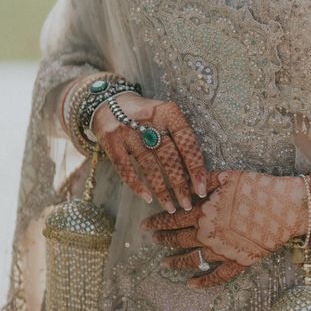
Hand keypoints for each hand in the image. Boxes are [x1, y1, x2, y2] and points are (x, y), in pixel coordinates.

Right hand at [89, 91, 208, 214]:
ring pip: (149, 166)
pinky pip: (126, 168)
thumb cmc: (145, 116)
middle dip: (180, 184)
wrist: (109, 103)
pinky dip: (137, 185)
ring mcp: (127, 130)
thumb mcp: (164, 116)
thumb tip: (197, 173)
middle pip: (169, 156)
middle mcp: (148, 119)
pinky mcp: (111, 141)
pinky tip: (148, 198)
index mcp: (167, 111)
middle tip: (187, 204)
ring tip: (170, 207)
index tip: (201, 188)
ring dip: (161, 190)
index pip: (186, 141)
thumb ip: (178, 137)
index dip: (195, 166)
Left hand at [141, 168, 310, 286]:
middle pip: (179, 239)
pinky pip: (217, 276)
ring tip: (164, 264)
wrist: (286, 207)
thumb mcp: (229, 176)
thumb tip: (189, 184)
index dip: (158, 222)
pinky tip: (192, 285)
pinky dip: (203, 282)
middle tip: (153, 240)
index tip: (145, 225)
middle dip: (163, 239)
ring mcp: (222, 251)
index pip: (174, 219)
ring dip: (176, 262)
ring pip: (193, 259)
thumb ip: (205, 181)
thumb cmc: (258, 187)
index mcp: (204, 213)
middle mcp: (208, 234)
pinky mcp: (238, 262)